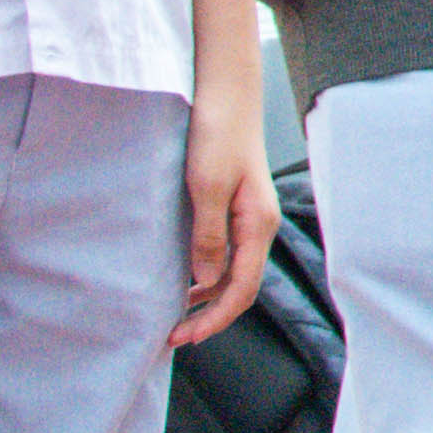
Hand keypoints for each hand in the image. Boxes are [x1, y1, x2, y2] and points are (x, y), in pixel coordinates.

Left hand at [177, 78, 269, 345]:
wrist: (227, 94)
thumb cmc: (219, 134)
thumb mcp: (206, 188)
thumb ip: (208, 236)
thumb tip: (205, 280)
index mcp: (258, 225)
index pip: (243, 289)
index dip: (215, 319)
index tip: (183, 337)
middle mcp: (259, 225)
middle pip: (241, 285)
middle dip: (211, 315)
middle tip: (173, 335)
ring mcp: (249, 216)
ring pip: (233, 270)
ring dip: (207, 296)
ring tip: (174, 313)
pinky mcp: (235, 206)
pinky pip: (225, 251)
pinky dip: (206, 273)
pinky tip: (183, 276)